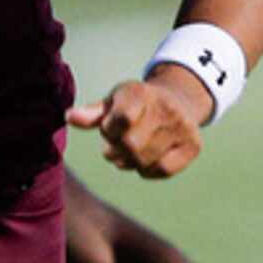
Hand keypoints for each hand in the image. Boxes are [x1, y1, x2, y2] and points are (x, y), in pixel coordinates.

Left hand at [67, 67, 208, 177]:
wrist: (176, 100)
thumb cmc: (134, 104)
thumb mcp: (112, 102)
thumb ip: (92, 113)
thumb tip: (68, 117)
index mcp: (141, 92)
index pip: (122, 119)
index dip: (109, 129)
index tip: (109, 126)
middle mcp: (166, 107)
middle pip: (130, 145)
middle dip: (117, 147)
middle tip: (118, 141)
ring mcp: (182, 126)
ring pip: (144, 160)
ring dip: (129, 160)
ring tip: (129, 149)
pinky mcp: (193, 145)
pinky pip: (161, 170)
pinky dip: (147, 169)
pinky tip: (145, 159)